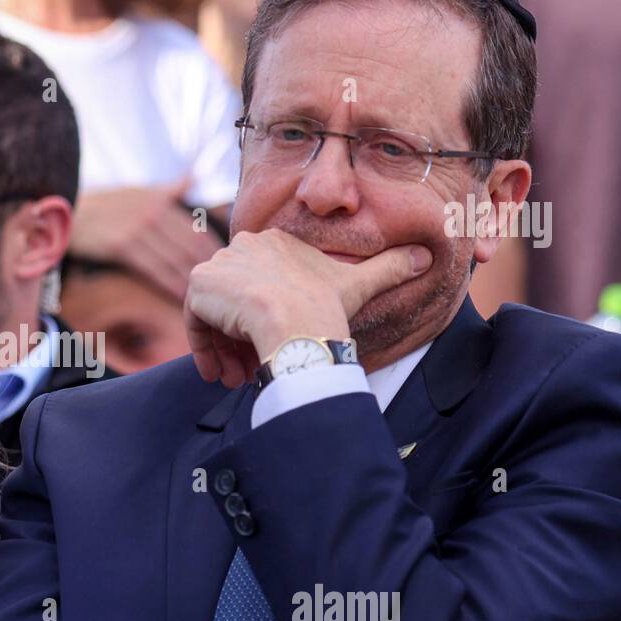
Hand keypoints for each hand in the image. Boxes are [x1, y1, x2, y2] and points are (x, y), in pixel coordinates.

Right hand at [69, 181, 221, 300]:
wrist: (69, 212)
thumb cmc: (106, 204)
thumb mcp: (139, 190)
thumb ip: (169, 188)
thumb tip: (194, 176)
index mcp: (161, 200)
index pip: (197, 229)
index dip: (213, 251)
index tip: (225, 268)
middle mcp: (153, 213)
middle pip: (190, 246)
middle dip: (208, 269)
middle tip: (221, 288)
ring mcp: (137, 229)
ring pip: (174, 260)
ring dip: (192, 281)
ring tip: (205, 298)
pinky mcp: (122, 246)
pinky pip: (154, 270)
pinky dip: (170, 284)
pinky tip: (181, 297)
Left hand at [184, 228, 431, 388]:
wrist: (295, 322)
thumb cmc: (327, 307)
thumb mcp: (362, 283)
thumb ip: (390, 268)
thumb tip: (425, 256)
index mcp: (275, 242)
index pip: (261, 282)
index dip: (266, 316)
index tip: (274, 345)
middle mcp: (243, 246)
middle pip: (236, 299)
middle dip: (242, 337)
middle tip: (251, 370)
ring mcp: (218, 264)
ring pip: (216, 312)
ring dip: (225, 349)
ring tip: (238, 378)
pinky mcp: (198, 286)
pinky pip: (195, 320)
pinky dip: (204, 348)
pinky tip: (220, 374)